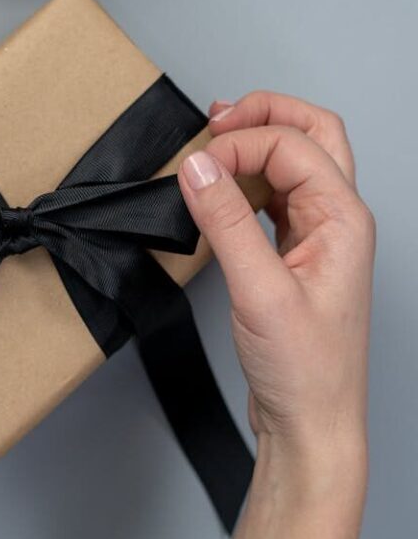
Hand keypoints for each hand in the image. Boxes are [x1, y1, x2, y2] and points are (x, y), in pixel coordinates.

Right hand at [174, 92, 374, 538]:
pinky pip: (275, 196)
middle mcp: (337, 219)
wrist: (311, 424)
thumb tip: (196, 167)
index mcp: (342, 219)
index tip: (196, 166)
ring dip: (258, 141)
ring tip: (215, 137)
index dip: (240, 145)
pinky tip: (220, 185)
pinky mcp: (294, 254)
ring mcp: (318, 235)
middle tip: (218, 117)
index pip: (291, 147)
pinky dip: (247, 178)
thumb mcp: (260, 292)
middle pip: (313, 134)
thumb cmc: (303, 370)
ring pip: (296, 161)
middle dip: (266, 114)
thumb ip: (227, 223)